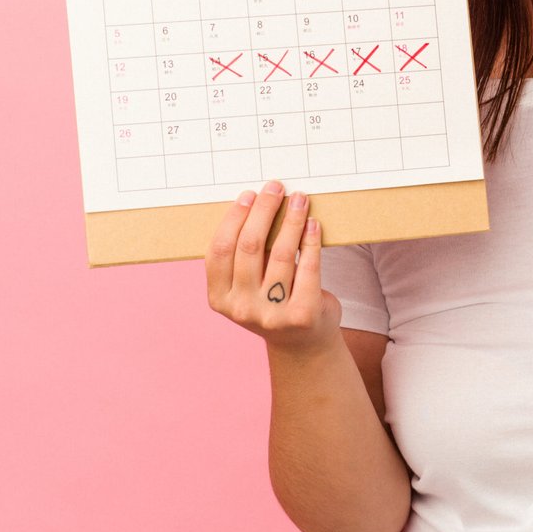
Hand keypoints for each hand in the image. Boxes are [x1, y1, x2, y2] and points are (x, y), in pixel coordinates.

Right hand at [206, 180, 341, 353]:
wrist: (302, 343)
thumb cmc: (273, 302)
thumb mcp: (247, 285)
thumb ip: (246, 255)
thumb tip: (258, 203)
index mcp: (219, 298)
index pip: (220, 249)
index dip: (234, 218)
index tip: (249, 195)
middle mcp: (241, 308)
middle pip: (250, 246)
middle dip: (264, 210)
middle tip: (275, 188)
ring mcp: (271, 314)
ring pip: (282, 253)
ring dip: (292, 220)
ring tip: (300, 200)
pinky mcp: (302, 314)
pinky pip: (308, 267)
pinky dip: (311, 241)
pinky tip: (313, 223)